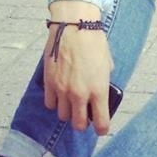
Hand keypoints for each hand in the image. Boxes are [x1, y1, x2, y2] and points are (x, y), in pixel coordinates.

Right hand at [43, 20, 114, 134]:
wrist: (74, 27)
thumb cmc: (94, 42)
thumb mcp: (107, 64)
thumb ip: (103, 82)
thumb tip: (101, 91)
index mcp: (99, 90)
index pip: (101, 123)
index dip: (102, 129)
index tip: (101, 128)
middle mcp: (80, 95)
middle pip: (79, 125)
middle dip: (83, 123)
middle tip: (84, 116)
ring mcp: (63, 90)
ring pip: (63, 116)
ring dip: (67, 112)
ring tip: (70, 102)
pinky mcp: (50, 83)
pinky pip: (50, 104)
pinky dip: (55, 102)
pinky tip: (59, 94)